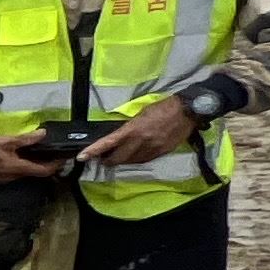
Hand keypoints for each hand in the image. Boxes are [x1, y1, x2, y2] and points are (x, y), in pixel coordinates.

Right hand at [0, 133, 70, 184]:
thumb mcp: (6, 140)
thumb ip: (26, 139)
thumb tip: (43, 134)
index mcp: (18, 168)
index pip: (44, 171)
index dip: (56, 165)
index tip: (64, 157)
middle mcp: (14, 177)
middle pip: (35, 173)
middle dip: (46, 163)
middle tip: (53, 152)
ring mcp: (5, 179)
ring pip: (25, 172)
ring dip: (33, 164)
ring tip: (38, 152)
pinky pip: (15, 172)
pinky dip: (22, 164)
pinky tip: (20, 155)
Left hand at [79, 96, 196, 168]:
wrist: (187, 111)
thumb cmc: (162, 108)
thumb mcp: (140, 114)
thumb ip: (129, 128)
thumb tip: (119, 137)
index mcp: (133, 129)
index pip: (108, 142)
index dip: (94, 151)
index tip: (82, 157)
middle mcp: (141, 142)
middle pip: (118, 158)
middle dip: (108, 161)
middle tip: (102, 159)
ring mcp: (152, 149)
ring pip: (131, 161)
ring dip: (123, 161)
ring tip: (117, 157)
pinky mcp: (161, 153)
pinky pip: (144, 160)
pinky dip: (136, 160)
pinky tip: (134, 156)